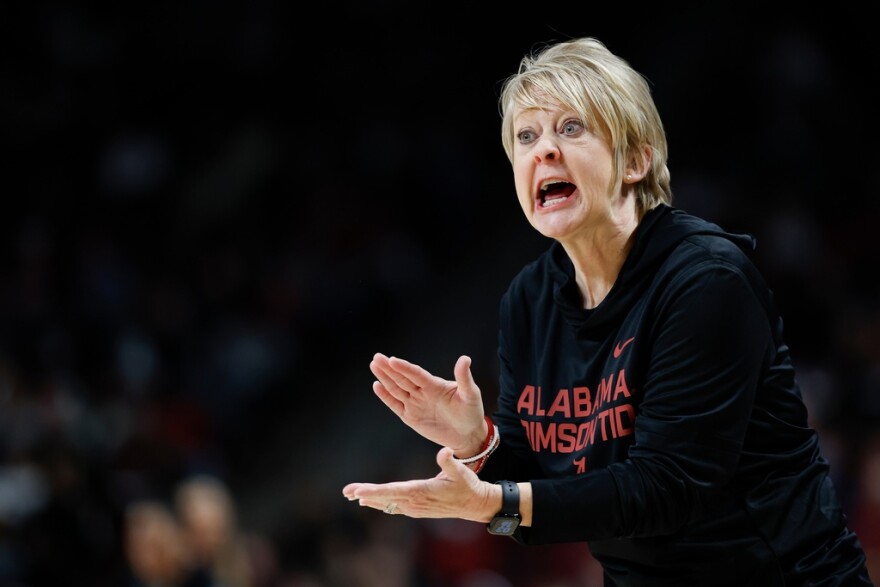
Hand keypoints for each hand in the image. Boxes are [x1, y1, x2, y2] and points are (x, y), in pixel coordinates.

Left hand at [342, 447, 497, 522]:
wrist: (476, 504)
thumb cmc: (469, 485)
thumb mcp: (461, 471)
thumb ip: (450, 461)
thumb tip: (444, 451)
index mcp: (422, 491)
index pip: (392, 491)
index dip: (374, 491)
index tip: (357, 492)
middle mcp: (415, 502)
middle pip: (385, 498)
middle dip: (365, 494)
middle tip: (346, 491)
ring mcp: (416, 508)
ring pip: (388, 504)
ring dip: (371, 499)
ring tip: (353, 495)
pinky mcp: (419, 509)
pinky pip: (395, 507)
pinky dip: (382, 503)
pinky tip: (372, 501)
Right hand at [370, 353, 485, 455]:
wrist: (468, 435)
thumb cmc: (471, 412)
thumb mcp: (471, 394)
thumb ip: (464, 378)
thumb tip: (464, 358)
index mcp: (435, 385)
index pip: (416, 374)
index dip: (404, 367)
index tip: (392, 360)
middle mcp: (422, 392)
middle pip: (402, 378)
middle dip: (389, 368)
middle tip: (377, 357)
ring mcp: (415, 403)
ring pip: (396, 389)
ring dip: (385, 378)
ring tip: (374, 365)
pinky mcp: (411, 417)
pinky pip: (396, 405)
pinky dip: (386, 396)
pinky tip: (377, 386)